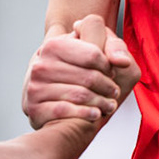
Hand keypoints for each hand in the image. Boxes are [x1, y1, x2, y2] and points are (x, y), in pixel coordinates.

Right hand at [22, 15, 138, 128]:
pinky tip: (96, 113)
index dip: (109, 66)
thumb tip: (122, 62)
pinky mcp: (35, 109)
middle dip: (108, 87)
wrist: (49, 90)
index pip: (93, 54)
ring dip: (101, 103)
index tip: (112, 73)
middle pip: (89, 77)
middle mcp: (41, 65)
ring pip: (80, 95)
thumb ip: (114, 47)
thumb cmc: (75, 67)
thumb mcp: (94, 48)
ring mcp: (36, 87)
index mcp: (54, 45)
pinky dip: (85, 113)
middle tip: (114, 92)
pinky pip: (65, 111)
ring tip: (109, 105)